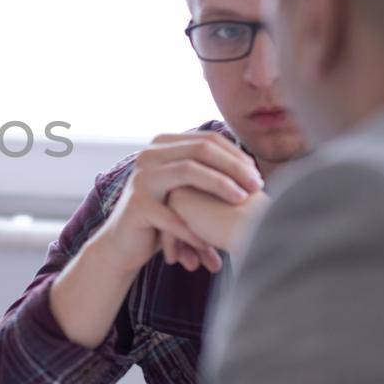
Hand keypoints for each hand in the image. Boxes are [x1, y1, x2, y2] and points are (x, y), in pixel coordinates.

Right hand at [51, 132, 260, 345]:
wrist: (126, 243)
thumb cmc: (166, 216)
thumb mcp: (186, 189)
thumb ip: (207, 171)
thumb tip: (252, 166)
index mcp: (163, 146)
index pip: (208, 140)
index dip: (237, 156)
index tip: (257, 176)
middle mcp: (150, 156)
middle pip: (201, 149)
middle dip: (234, 167)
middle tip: (257, 186)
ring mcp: (141, 178)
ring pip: (188, 170)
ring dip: (220, 185)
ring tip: (242, 201)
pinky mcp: (137, 205)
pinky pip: (173, 214)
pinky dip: (195, 228)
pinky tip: (212, 239)